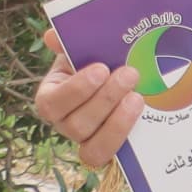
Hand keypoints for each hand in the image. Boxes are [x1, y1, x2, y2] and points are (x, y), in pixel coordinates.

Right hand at [34, 27, 142, 170]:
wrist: (117, 76)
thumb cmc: (95, 61)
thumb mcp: (82, 49)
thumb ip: (68, 42)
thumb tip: (52, 36)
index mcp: (50, 97)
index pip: (51, 104)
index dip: (76, 90)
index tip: (101, 69)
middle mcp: (64, 123)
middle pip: (76, 125)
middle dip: (106, 99)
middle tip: (130, 74)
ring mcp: (85, 140)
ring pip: (94, 146)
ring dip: (118, 122)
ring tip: (137, 97)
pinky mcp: (107, 148)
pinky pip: (109, 155)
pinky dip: (124, 136)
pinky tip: (141, 113)